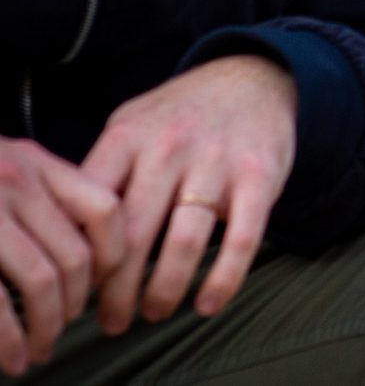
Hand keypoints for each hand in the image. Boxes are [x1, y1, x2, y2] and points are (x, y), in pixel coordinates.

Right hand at [0, 137, 123, 374]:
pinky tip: (9, 355)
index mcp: (36, 163)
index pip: (104, 211)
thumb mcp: (2, 165)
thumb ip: (40, 196)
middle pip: (74, 256)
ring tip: (36, 351)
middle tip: (60, 333)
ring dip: (45, 328)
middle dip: (72, 308)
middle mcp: (16, 181)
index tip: (100, 288)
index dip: (112, 258)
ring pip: (41, 281)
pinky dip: (8, 336)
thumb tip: (84, 261)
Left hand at [81, 54, 294, 332]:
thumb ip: (101, 174)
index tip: (80, 290)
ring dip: (164, 290)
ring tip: (154, 312)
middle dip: (117, 290)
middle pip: (133, 234)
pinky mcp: (260, 176)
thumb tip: (69, 240)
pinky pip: (243, 238)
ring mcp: (217, 162)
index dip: (82, 259)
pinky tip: (209, 304)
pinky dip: (224, 279)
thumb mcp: (130, 125)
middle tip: (112, 320)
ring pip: (184, 241)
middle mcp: (170, 147)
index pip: (91, 210)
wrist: (253, 77)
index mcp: (128, 137)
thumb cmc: (180, 116)